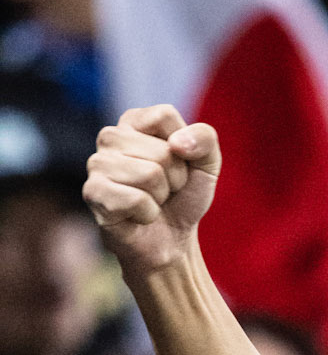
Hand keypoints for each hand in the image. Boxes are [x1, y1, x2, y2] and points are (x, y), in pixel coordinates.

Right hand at [84, 104, 221, 279]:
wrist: (172, 239)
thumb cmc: (183, 196)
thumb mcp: (207, 163)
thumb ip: (205, 138)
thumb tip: (176, 144)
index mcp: (134, 121)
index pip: (164, 115)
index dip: (184, 148)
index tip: (178, 164)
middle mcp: (110, 137)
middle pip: (163, 151)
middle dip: (175, 178)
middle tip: (166, 190)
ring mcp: (97, 164)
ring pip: (151, 174)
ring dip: (161, 196)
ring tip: (153, 201)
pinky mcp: (93, 193)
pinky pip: (137, 200)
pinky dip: (148, 213)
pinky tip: (139, 215)